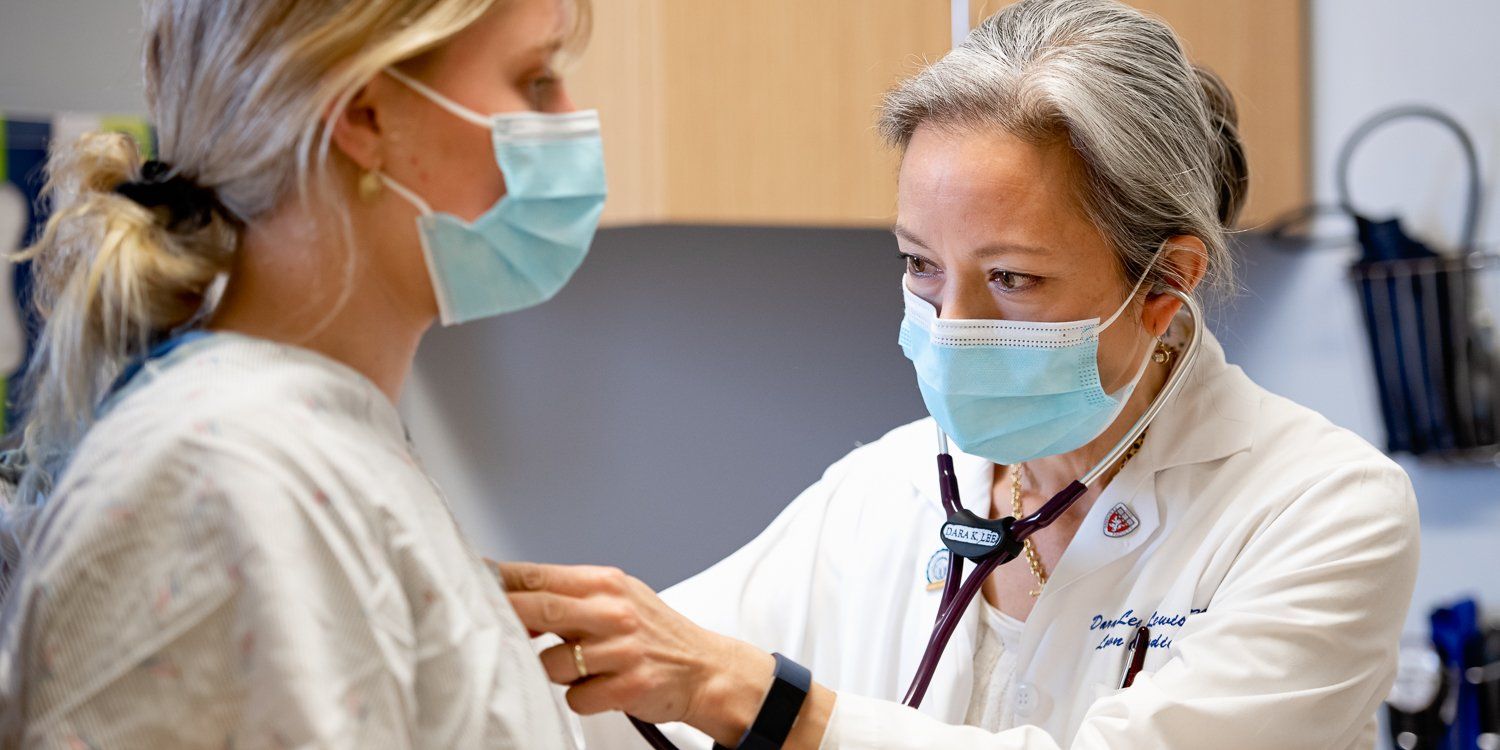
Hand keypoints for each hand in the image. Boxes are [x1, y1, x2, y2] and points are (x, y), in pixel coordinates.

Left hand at [492, 561, 777, 745]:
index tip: (472, 583)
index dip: (500, 580)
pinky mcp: (628, 686)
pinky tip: (603, 688)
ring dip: (556, 672)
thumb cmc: (653, 634)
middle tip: (487, 625)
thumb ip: (572, 596)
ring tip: (585, 668)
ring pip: (551, 663)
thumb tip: (514, 600)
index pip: (540, 575)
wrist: (704, 669)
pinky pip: (576, 698)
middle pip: (539, 609)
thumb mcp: (618, 598)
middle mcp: (614, 611)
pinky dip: (582, 698)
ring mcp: (622, 650)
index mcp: (607, 583)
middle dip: (506, 618)